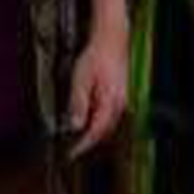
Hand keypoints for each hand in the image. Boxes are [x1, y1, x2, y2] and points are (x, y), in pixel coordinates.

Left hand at [64, 27, 131, 158]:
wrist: (112, 40)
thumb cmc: (96, 56)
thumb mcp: (81, 79)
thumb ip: (78, 103)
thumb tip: (76, 125)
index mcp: (110, 102)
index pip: (96, 131)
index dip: (83, 145)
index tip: (72, 154)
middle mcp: (120, 104)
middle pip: (104, 131)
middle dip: (89, 142)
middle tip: (72, 148)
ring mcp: (122, 100)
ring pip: (107, 125)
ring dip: (94, 133)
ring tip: (78, 137)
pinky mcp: (120, 96)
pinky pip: (109, 116)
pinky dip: (98, 122)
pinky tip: (88, 120)